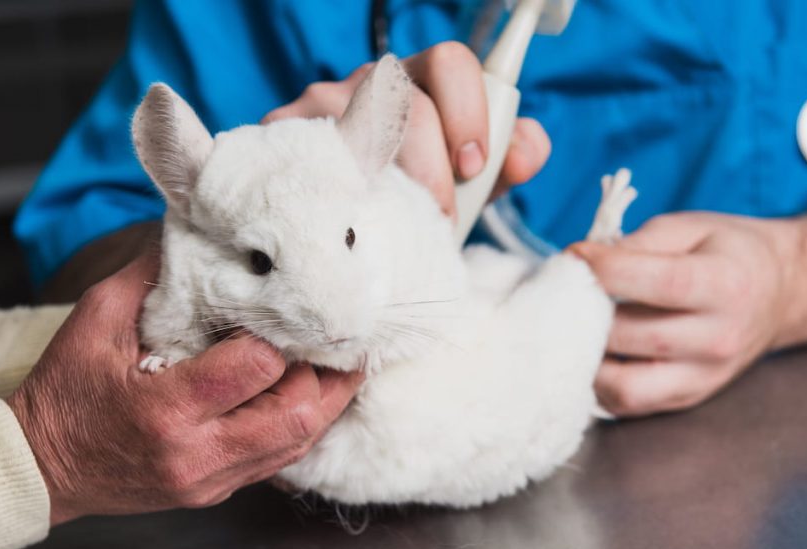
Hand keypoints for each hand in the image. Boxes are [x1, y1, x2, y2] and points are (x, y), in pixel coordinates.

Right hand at [7, 254, 363, 524]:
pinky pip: (281, 460)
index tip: (275, 310)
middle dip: (322, 371)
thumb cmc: (66, 391)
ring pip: (300, 442)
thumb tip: (196, 232)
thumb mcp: (94, 321)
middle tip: (326, 336)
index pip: (257, 367)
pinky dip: (301, 423)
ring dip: (323, 399)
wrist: (43, 467)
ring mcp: (212, 479)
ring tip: (329, 360)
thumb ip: (150, 277)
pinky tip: (303, 392)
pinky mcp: (219, 491)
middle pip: (298, 413)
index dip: (276, 333)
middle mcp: (198, 452)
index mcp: (167, 408)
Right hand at [262, 42, 551, 215]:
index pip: (452, 63)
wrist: (339, 224)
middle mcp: (371, 82)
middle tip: (439, 216)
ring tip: (397, 227)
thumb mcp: (470, 183)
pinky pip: (313, 156)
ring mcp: (321, 104)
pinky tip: (346, 220)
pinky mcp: (282, 134)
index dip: (470, 112)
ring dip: (391, 188)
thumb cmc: (415, 195)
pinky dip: (337, 193)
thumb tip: (524, 150)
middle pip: (410, 103)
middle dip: (434, 170)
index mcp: (422, 82)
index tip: (473, 167)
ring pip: (362, 130)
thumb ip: (510, 162)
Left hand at [570, 212, 799, 416]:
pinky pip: (628, 403)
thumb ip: (639, 243)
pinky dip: (600, 381)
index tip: (575, 255)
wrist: (780, 294)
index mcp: (725, 286)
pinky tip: (594, 352)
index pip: (662, 283)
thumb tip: (584, 262)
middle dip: (587, 313)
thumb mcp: (691, 228)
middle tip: (566, 292)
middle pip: (634, 336)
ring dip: (588, 359)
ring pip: (625, 387)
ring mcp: (703, 378)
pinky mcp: (687, 400)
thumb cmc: (728, 253)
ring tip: (576, 328)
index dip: (608, 270)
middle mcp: (718, 339)